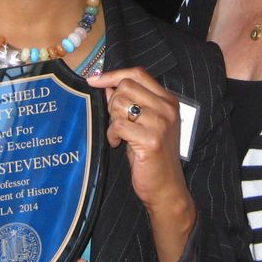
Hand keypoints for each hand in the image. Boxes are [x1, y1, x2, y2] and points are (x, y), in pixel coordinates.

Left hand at [87, 68, 196, 261]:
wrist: (166, 188)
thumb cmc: (151, 156)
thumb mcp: (143, 124)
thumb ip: (129, 102)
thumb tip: (105, 85)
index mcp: (168, 100)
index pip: (138, 73)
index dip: (113, 74)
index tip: (94, 80)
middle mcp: (167, 108)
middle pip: (125, 86)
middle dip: (112, 103)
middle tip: (116, 122)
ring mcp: (161, 123)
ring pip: (119, 104)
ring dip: (112, 120)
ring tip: (119, 135)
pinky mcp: (151, 139)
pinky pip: (118, 125)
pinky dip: (112, 135)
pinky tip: (118, 144)